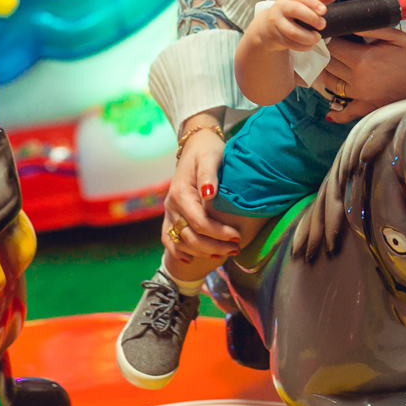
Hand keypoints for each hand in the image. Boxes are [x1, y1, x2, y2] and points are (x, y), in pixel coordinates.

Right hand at [163, 128, 240, 260]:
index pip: (199, 222)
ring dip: (202, 252)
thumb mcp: (211, 158)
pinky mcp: (170, 214)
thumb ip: (209, 176)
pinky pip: (168, 238)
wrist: (196, 145)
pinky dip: (177, 251)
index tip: (237, 237)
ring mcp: (169, 211)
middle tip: (236, 249)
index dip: (218, 233)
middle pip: (190, 236)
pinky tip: (191, 259)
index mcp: (181, 193)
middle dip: (214, 247)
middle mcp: (172, 205)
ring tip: (224, 254)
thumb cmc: (207, 152)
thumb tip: (209, 194)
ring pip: (181, 241)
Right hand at [253, 0, 337, 51]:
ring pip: (292, 31)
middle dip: (311, 17)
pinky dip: (302, 46)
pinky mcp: (275, 37)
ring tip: (317, 38)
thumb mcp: (303, 3)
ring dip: (307, 37)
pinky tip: (310, 46)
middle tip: (323, 25)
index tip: (324, 10)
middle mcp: (281, 8)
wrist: (268, 27)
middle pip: (295, 10)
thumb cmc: (291, 13)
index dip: (313, 3)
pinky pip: (289, 43)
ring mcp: (277, 23)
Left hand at [318, 27, 405, 122]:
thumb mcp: (396, 36)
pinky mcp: (368, 107)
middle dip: (325, 54)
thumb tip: (349, 23)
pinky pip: (348, 113)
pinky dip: (337, 114)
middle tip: (326, 47)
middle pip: (328, 64)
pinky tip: (330, 113)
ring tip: (327, 66)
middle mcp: (357, 79)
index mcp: (363, 59)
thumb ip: (370, 29)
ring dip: (326, 74)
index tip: (329, 33)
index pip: (333, 47)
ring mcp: (361, 95)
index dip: (329, 38)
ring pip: (330, 84)